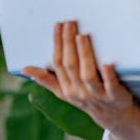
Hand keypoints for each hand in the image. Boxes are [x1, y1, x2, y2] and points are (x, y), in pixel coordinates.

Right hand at [21, 21, 137, 131]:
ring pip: (87, 74)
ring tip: (82, 36)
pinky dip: (108, 75)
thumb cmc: (87, 96)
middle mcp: (79, 92)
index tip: (58, 25)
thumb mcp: (64, 90)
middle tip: (70, 24)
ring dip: (84, 55)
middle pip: (71, 65)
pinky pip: (110, 85)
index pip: (58, 63)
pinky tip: (107, 63)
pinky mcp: (114, 96)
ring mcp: (96, 95)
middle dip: (68, 43)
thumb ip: (47, 79)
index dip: (57, 44)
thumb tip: (24, 69)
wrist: (113, 116)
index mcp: (66, 88)